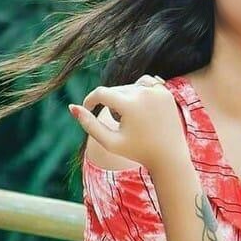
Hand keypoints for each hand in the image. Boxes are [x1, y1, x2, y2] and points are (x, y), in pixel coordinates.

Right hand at [68, 74, 187, 173]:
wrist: (169, 156)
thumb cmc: (137, 151)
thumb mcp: (109, 142)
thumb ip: (89, 124)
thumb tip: (71, 107)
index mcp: (130, 104)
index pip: (101, 93)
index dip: (91, 100)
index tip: (88, 109)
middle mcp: (144, 93)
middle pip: (116, 90)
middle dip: (111, 104)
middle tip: (118, 124)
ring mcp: (157, 91)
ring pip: (129, 85)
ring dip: (124, 97)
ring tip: (129, 116)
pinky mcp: (166, 92)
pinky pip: (146, 84)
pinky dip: (140, 92)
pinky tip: (141, 108)